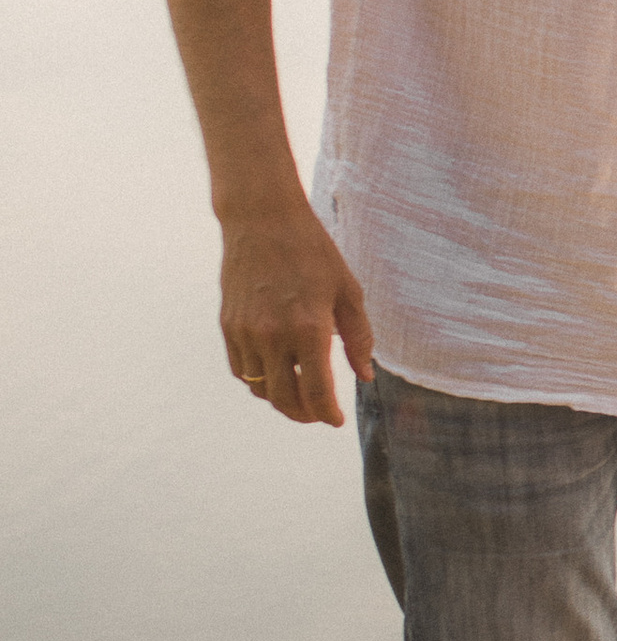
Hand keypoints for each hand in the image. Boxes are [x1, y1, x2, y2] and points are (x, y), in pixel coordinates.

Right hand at [219, 199, 374, 424]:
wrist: (262, 220)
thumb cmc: (312, 252)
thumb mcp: (347, 291)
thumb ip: (358, 338)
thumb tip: (364, 375)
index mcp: (308, 328)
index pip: (316, 392)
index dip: (326, 414)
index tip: (335, 420)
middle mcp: (272, 336)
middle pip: (285, 399)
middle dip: (304, 415)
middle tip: (317, 414)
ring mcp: (246, 332)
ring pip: (260, 388)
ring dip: (280, 399)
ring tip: (298, 394)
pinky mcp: (228, 326)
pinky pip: (240, 369)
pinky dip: (258, 381)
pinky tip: (275, 374)